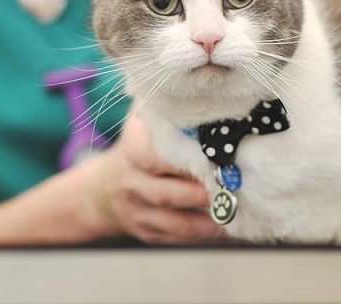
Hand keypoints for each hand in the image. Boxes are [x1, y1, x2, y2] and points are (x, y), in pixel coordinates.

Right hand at [94, 112, 225, 243]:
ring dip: (205, 222)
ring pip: (173, 223)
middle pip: (167, 194)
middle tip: (231, 189)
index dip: (186, 162)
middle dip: (201, 195)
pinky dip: (200, 236)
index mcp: (132, 151)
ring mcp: (137, 211)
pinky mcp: (146, 232)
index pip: (156, 158)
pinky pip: (175, 239)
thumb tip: (209, 101)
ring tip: (232, 214)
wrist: (107, 185)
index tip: (215, 160)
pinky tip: (222, 228)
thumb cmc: (141, 145)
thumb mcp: (145, 121)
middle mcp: (131, 183)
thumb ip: (169, 111)